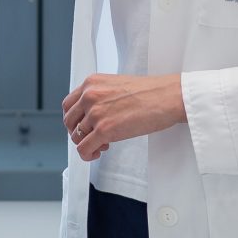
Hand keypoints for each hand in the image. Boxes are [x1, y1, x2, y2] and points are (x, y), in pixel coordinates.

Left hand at [61, 73, 186, 161]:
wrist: (168, 97)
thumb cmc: (150, 92)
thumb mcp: (116, 85)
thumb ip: (100, 95)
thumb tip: (93, 113)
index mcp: (91, 83)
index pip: (69, 105)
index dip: (75, 119)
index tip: (83, 126)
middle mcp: (89, 96)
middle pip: (69, 121)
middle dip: (78, 132)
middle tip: (92, 137)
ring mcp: (96, 113)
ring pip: (76, 136)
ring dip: (87, 143)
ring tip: (102, 144)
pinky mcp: (105, 130)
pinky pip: (84, 148)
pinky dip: (87, 155)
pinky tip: (97, 153)